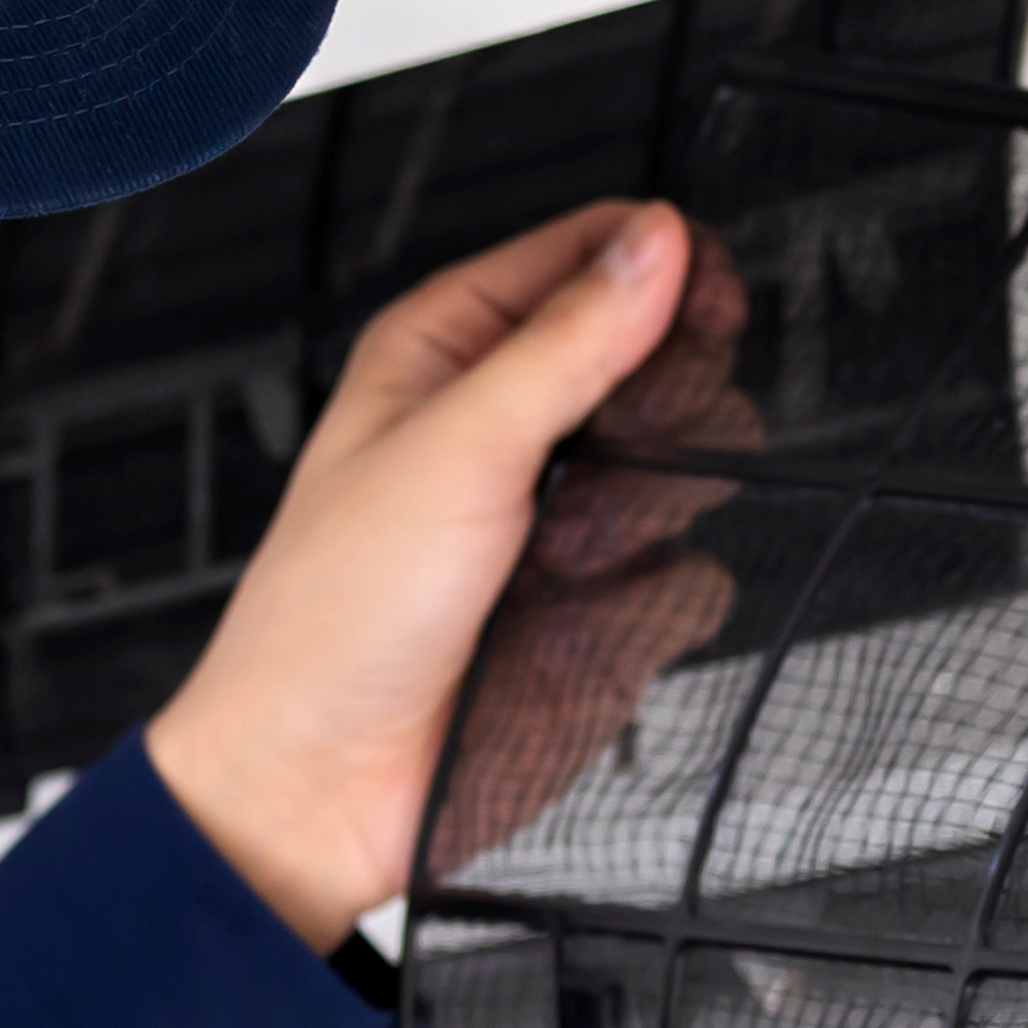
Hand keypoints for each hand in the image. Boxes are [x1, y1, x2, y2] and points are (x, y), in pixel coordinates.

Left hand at [146, 199, 736, 951]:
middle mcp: (511, 428)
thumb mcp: (457, 446)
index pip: (591, 259)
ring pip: (686, 470)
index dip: (660, 270)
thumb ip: (571, 341)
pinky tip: (576, 628)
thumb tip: (658, 243)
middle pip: (661, 362)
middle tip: (613, 451)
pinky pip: (686, 579)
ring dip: (644, 515)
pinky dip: (644, 608)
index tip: (706, 301)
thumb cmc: (334, 616)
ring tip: (564, 560)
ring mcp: (560, 522)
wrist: (320, 784)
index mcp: (451, 352)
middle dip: (661, 409)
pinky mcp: (598, 612)